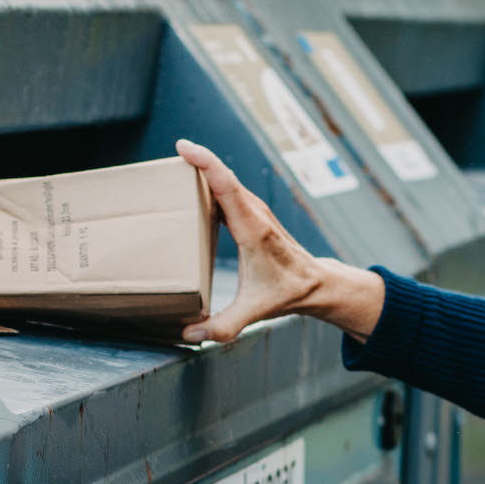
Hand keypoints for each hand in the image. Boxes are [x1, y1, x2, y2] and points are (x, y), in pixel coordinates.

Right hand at [175, 140, 385, 343]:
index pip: (227, 186)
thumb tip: (190, 336)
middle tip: (169, 156)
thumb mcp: (254, 311)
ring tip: (175, 167)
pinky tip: (194, 188)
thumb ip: (223, 326)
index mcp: (253, 229)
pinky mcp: (254, 214)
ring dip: (204, 170)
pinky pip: (229, 190)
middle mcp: (255, 213)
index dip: (206, 163)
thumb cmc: (286, 293)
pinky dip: (212, 182)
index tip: (184, 147)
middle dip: (198, 160)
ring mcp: (256, 211)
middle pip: (224, 176)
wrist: (315, 284)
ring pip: (227, 181)